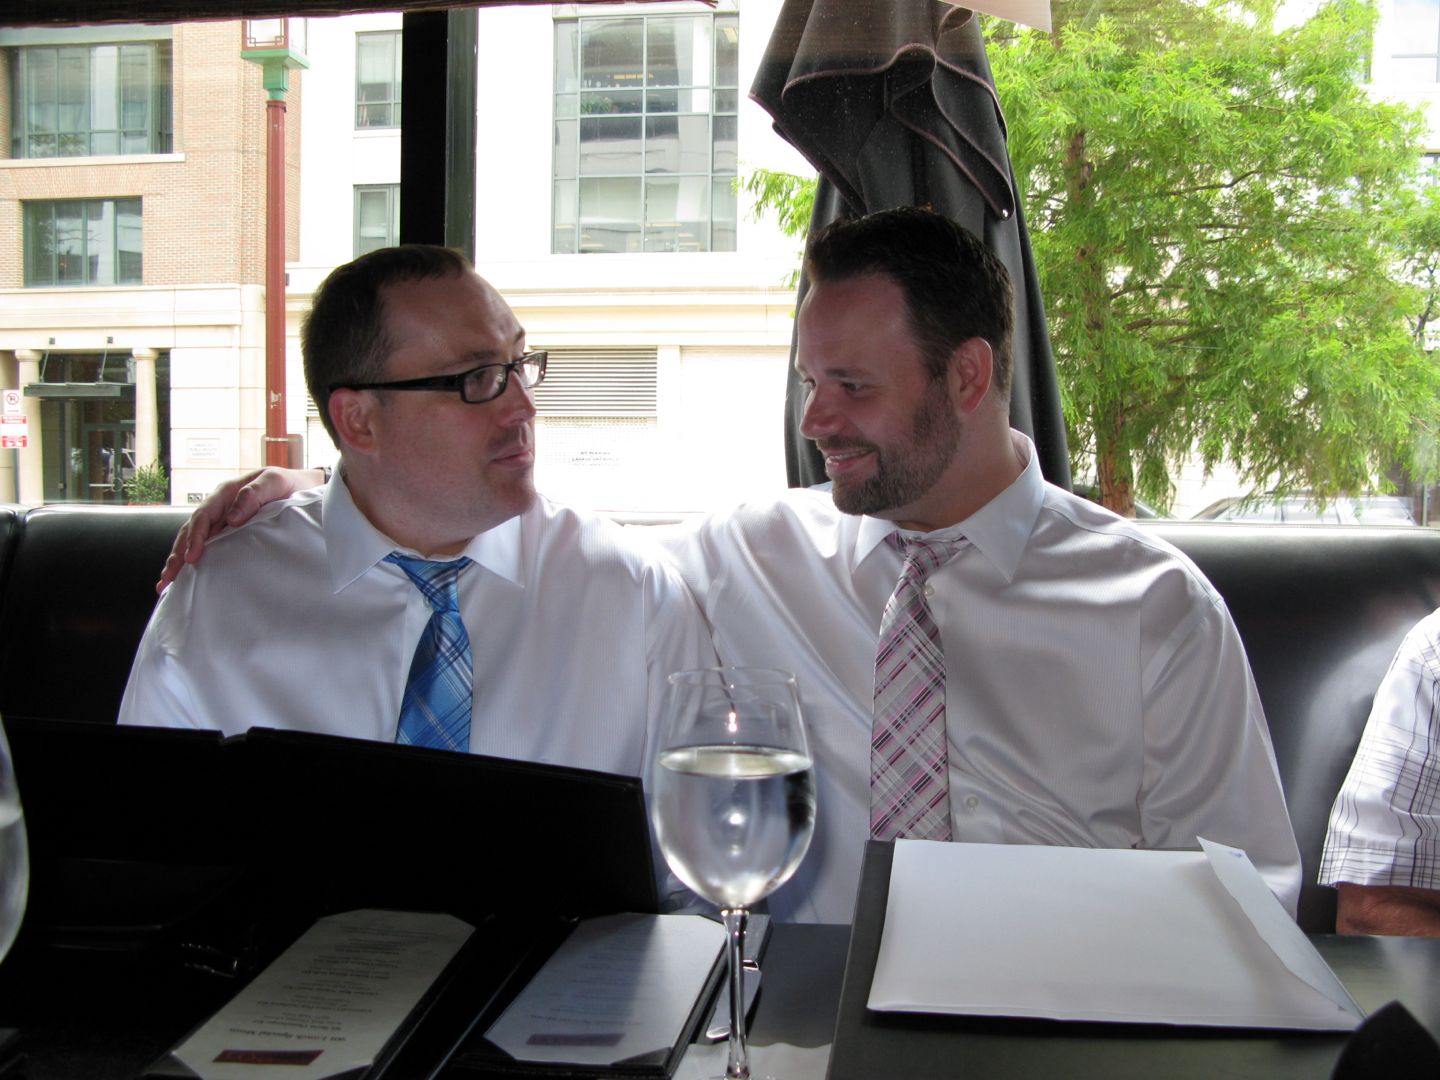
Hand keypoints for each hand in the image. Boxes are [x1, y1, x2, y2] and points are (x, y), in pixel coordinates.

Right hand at [156, 466, 326, 593]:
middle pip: (190, 531)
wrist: (303, 487)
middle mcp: (219, 508)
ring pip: (193, 540)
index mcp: (226, 493)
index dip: (196, 536)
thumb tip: (232, 518)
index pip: (203, 516)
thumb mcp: (274, 482)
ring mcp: (222, 521)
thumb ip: (254, 494)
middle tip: (168, 577)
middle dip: (177, 554)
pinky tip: (184, 577)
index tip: (192, 557)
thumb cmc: (288, 483)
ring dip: (179, 561)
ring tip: (166, 583)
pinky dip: (193, 560)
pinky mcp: (229, 533)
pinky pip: (208, 546)